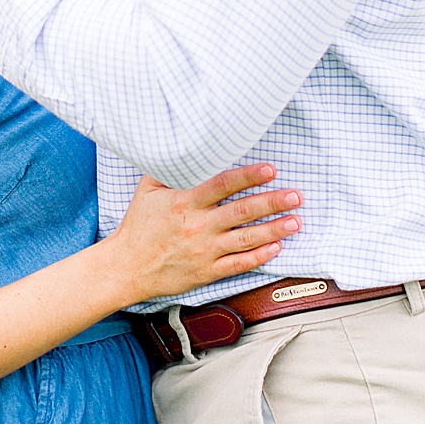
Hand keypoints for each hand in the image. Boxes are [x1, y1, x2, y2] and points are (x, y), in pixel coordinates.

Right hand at [104, 163, 302, 304]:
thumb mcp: (146, 192)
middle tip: (296, 195)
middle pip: (243, 211)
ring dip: (275, 229)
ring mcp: (205, 250)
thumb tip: (184, 152)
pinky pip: (240, 263)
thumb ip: (166, 172)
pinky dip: (260, 255)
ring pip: (248, 238)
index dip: (248, 176)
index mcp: (184, 203)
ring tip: (296, 221)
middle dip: (273, 202)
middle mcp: (198, 226)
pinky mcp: (208, 271)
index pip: (222, 185)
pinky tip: (277, 247)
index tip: (270, 170)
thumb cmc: (138, 226)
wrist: (128, 266)